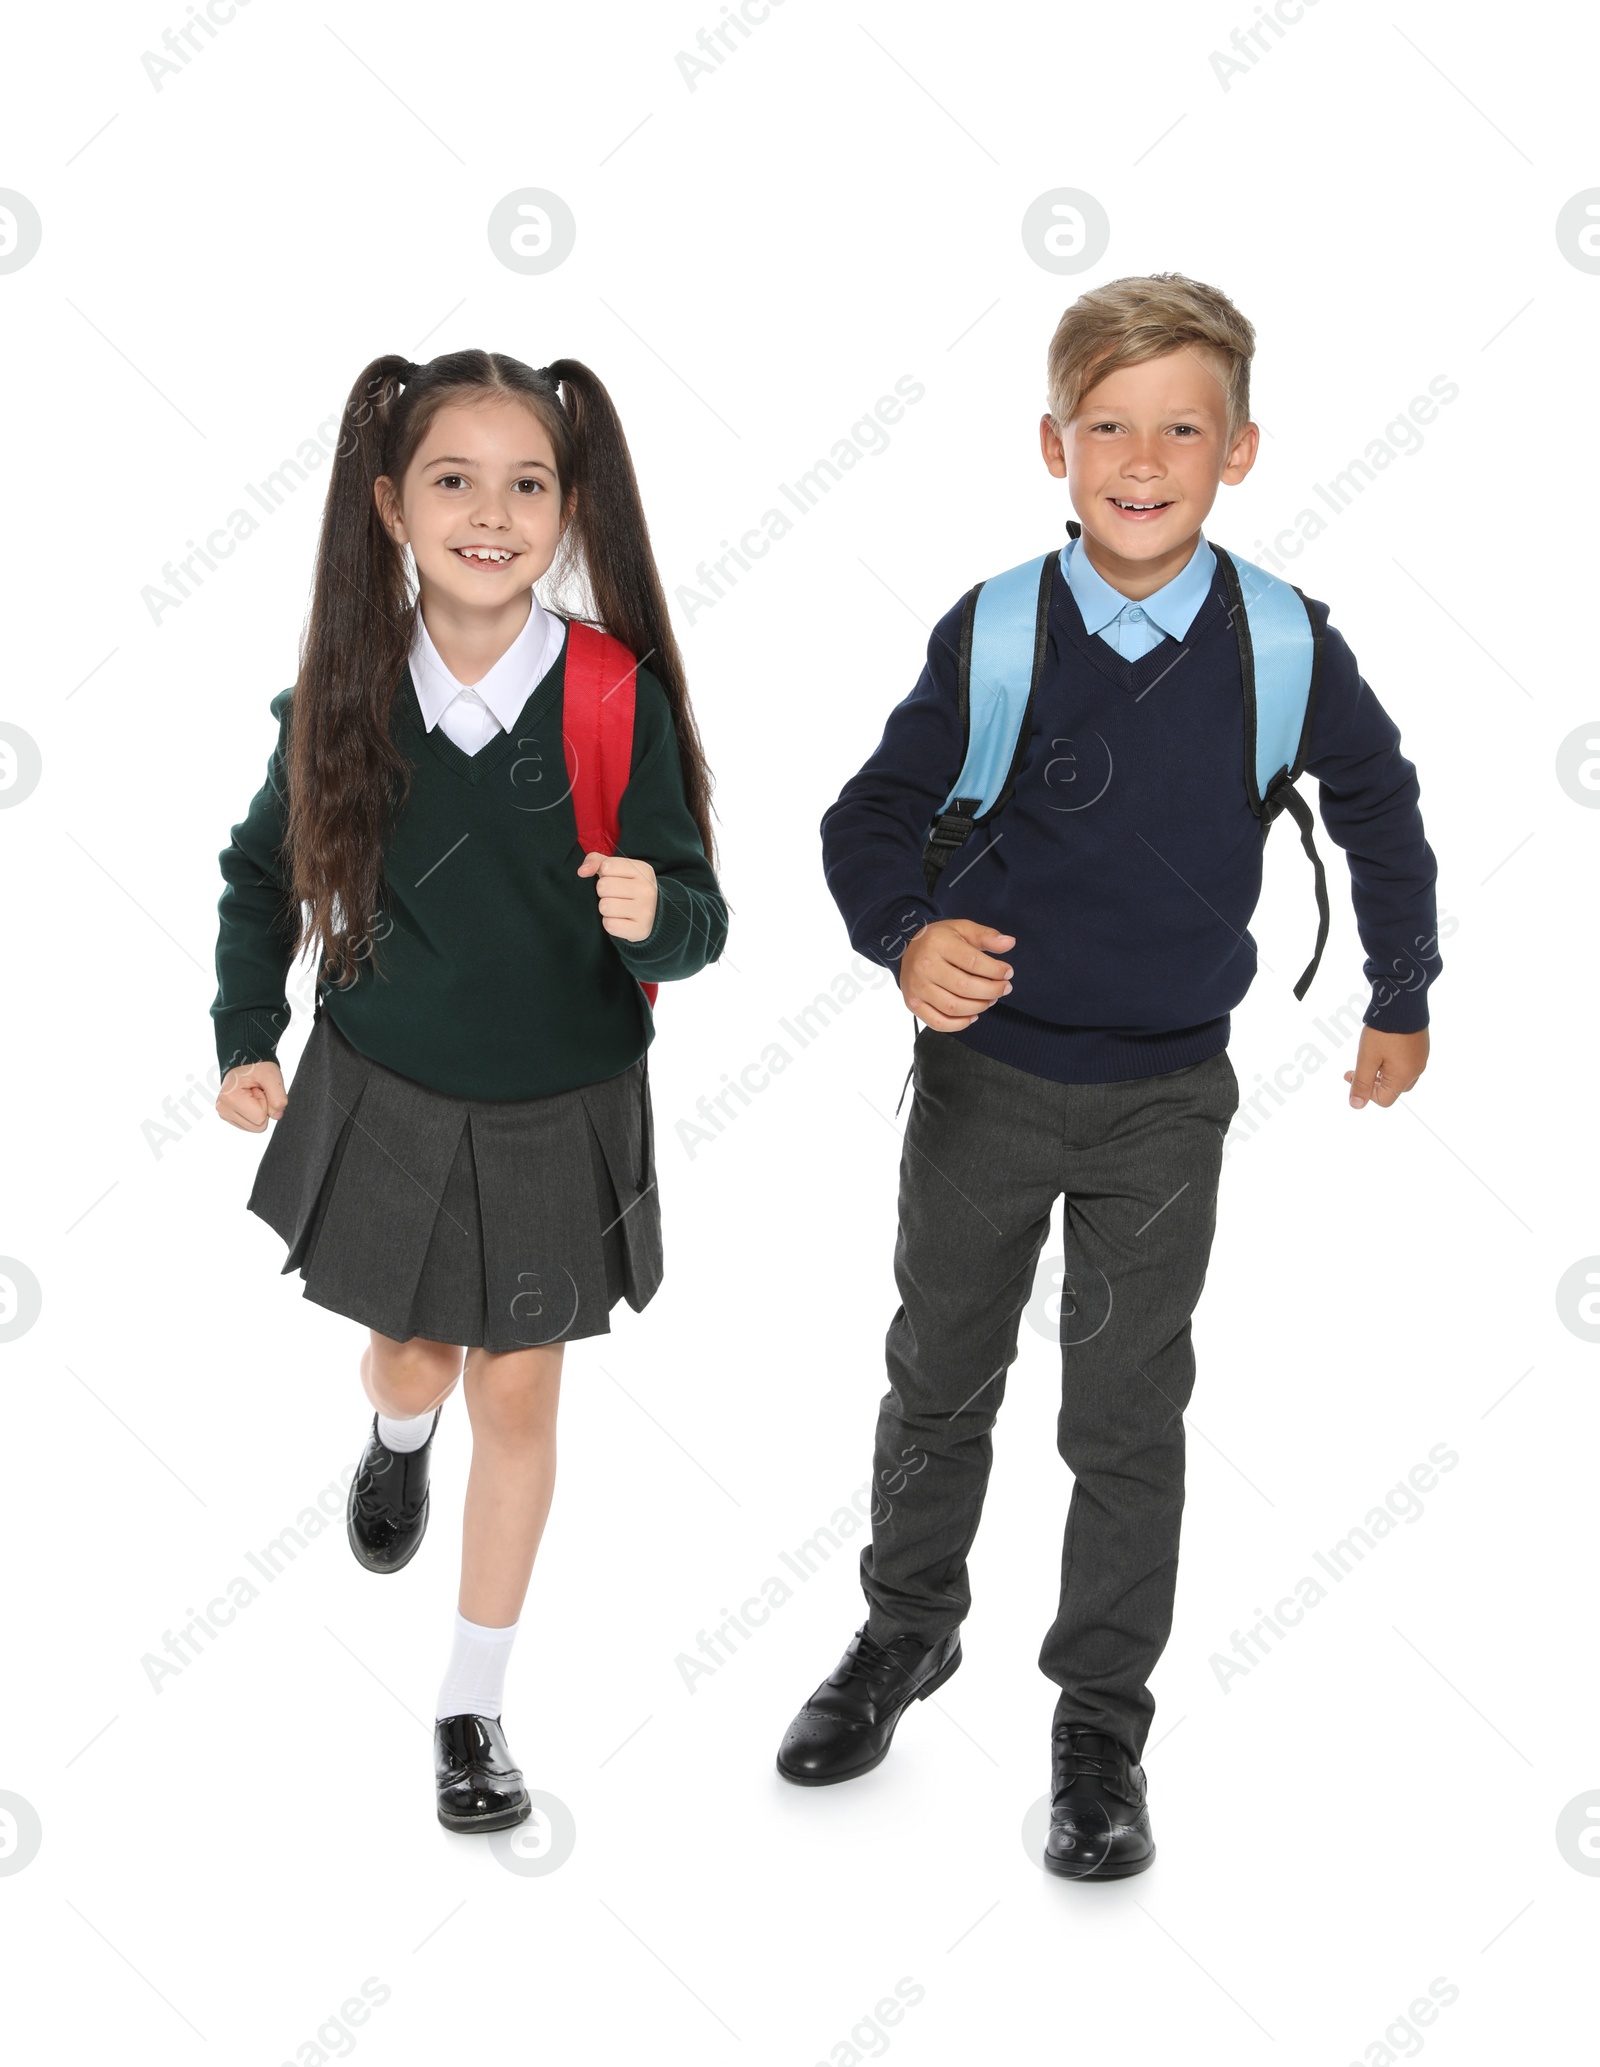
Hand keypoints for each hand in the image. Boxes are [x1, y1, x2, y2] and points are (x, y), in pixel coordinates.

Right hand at [216, 1060, 286, 1131]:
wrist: (244, 1061)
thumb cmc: (257, 1066)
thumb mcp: (272, 1076)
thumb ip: (278, 1097)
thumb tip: (277, 1116)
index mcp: (230, 1098)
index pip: (261, 1118)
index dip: (266, 1102)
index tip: (259, 1088)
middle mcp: (223, 1108)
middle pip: (257, 1126)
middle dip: (263, 1109)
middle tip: (257, 1091)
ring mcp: (224, 1113)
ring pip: (254, 1127)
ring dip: (259, 1110)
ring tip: (253, 1093)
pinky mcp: (227, 1116)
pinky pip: (250, 1125)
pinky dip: (254, 1113)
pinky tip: (249, 1098)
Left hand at [578, 851, 657, 941]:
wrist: (651, 916)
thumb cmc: (628, 888)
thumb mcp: (615, 869)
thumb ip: (596, 861)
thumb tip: (582, 871)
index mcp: (643, 870)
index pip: (607, 866)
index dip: (604, 874)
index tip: (615, 880)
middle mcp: (647, 889)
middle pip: (603, 886)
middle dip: (603, 893)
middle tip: (615, 896)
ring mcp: (645, 910)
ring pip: (605, 906)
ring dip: (606, 909)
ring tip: (617, 908)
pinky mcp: (640, 929)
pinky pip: (610, 925)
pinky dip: (610, 924)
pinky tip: (620, 920)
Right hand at [899, 919, 1014, 1030]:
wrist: (908, 947)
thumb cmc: (940, 939)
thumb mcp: (963, 929)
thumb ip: (987, 936)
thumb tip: (1010, 943)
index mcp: (938, 944)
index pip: (973, 962)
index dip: (996, 970)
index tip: (1008, 972)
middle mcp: (924, 966)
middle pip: (965, 987)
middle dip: (991, 991)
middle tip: (1004, 989)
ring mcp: (917, 987)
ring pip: (954, 1007)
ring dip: (979, 1007)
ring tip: (990, 999)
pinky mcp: (913, 1003)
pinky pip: (938, 1022)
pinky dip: (959, 1024)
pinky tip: (973, 1015)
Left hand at [1344, 1025, 1428, 1108]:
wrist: (1402, 1001)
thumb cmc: (1384, 1031)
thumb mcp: (1367, 1058)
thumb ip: (1362, 1083)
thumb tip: (1357, 1105)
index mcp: (1404, 1076)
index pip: (1384, 1100)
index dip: (1365, 1093)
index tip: (1351, 1075)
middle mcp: (1416, 1070)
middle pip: (1393, 1089)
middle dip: (1374, 1082)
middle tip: (1360, 1067)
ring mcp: (1421, 1058)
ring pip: (1400, 1076)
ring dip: (1383, 1072)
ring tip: (1371, 1056)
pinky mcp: (1421, 1046)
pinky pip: (1406, 1062)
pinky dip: (1393, 1062)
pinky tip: (1384, 1048)